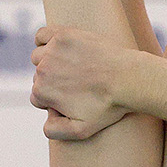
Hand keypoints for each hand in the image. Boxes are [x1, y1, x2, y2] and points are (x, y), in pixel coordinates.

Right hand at [30, 26, 132, 140]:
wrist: (129, 79)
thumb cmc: (108, 106)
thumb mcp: (82, 130)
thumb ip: (55, 131)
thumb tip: (44, 124)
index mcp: (42, 91)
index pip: (38, 96)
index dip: (53, 100)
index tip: (70, 98)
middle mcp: (43, 70)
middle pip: (39, 76)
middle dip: (52, 81)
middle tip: (76, 83)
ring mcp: (53, 50)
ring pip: (39, 56)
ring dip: (49, 61)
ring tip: (71, 66)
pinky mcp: (64, 35)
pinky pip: (42, 35)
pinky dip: (44, 39)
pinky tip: (57, 47)